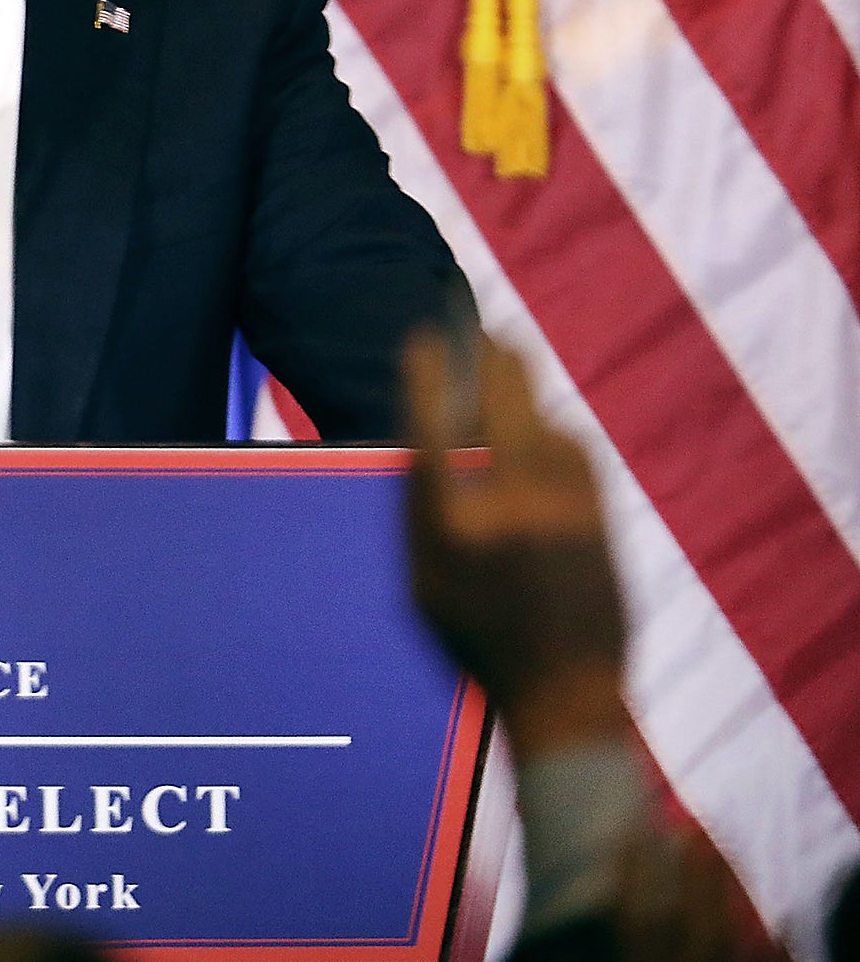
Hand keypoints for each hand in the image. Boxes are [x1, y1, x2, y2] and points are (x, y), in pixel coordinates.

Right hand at [401, 330, 627, 760]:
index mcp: (449, 528)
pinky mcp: (600, 516)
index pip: (430, 429)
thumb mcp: (423, 584)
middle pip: (500, 402)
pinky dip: (555, 436)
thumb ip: (425, 512)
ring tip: (509, 384)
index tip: (425, 339)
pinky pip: (575, 451)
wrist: (565, 692)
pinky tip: (545, 441)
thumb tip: (430, 443)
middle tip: (483, 331)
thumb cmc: (478, 641)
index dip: (426, 375)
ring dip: (526, 401)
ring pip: (544, 423)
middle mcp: (506, 509)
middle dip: (491, 357)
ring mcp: (562, 509)